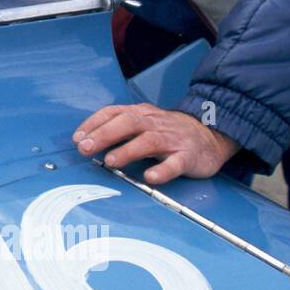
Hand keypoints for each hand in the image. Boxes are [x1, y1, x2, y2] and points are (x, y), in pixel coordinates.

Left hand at [73, 104, 240, 184]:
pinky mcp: (188, 156)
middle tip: (85, 148)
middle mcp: (154, 124)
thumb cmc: (168, 132)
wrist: (211, 135)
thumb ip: (117, 130)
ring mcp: (172, 139)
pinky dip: (162, 170)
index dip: (94, 123)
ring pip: (148, 141)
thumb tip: (86, 142)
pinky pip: (175, 163)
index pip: (113, 113)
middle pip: (127, 123)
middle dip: (104, 135)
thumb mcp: (143, 123)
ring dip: (127, 150)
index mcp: (141, 114)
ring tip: (111, 161)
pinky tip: (151, 177)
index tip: (78, 138)